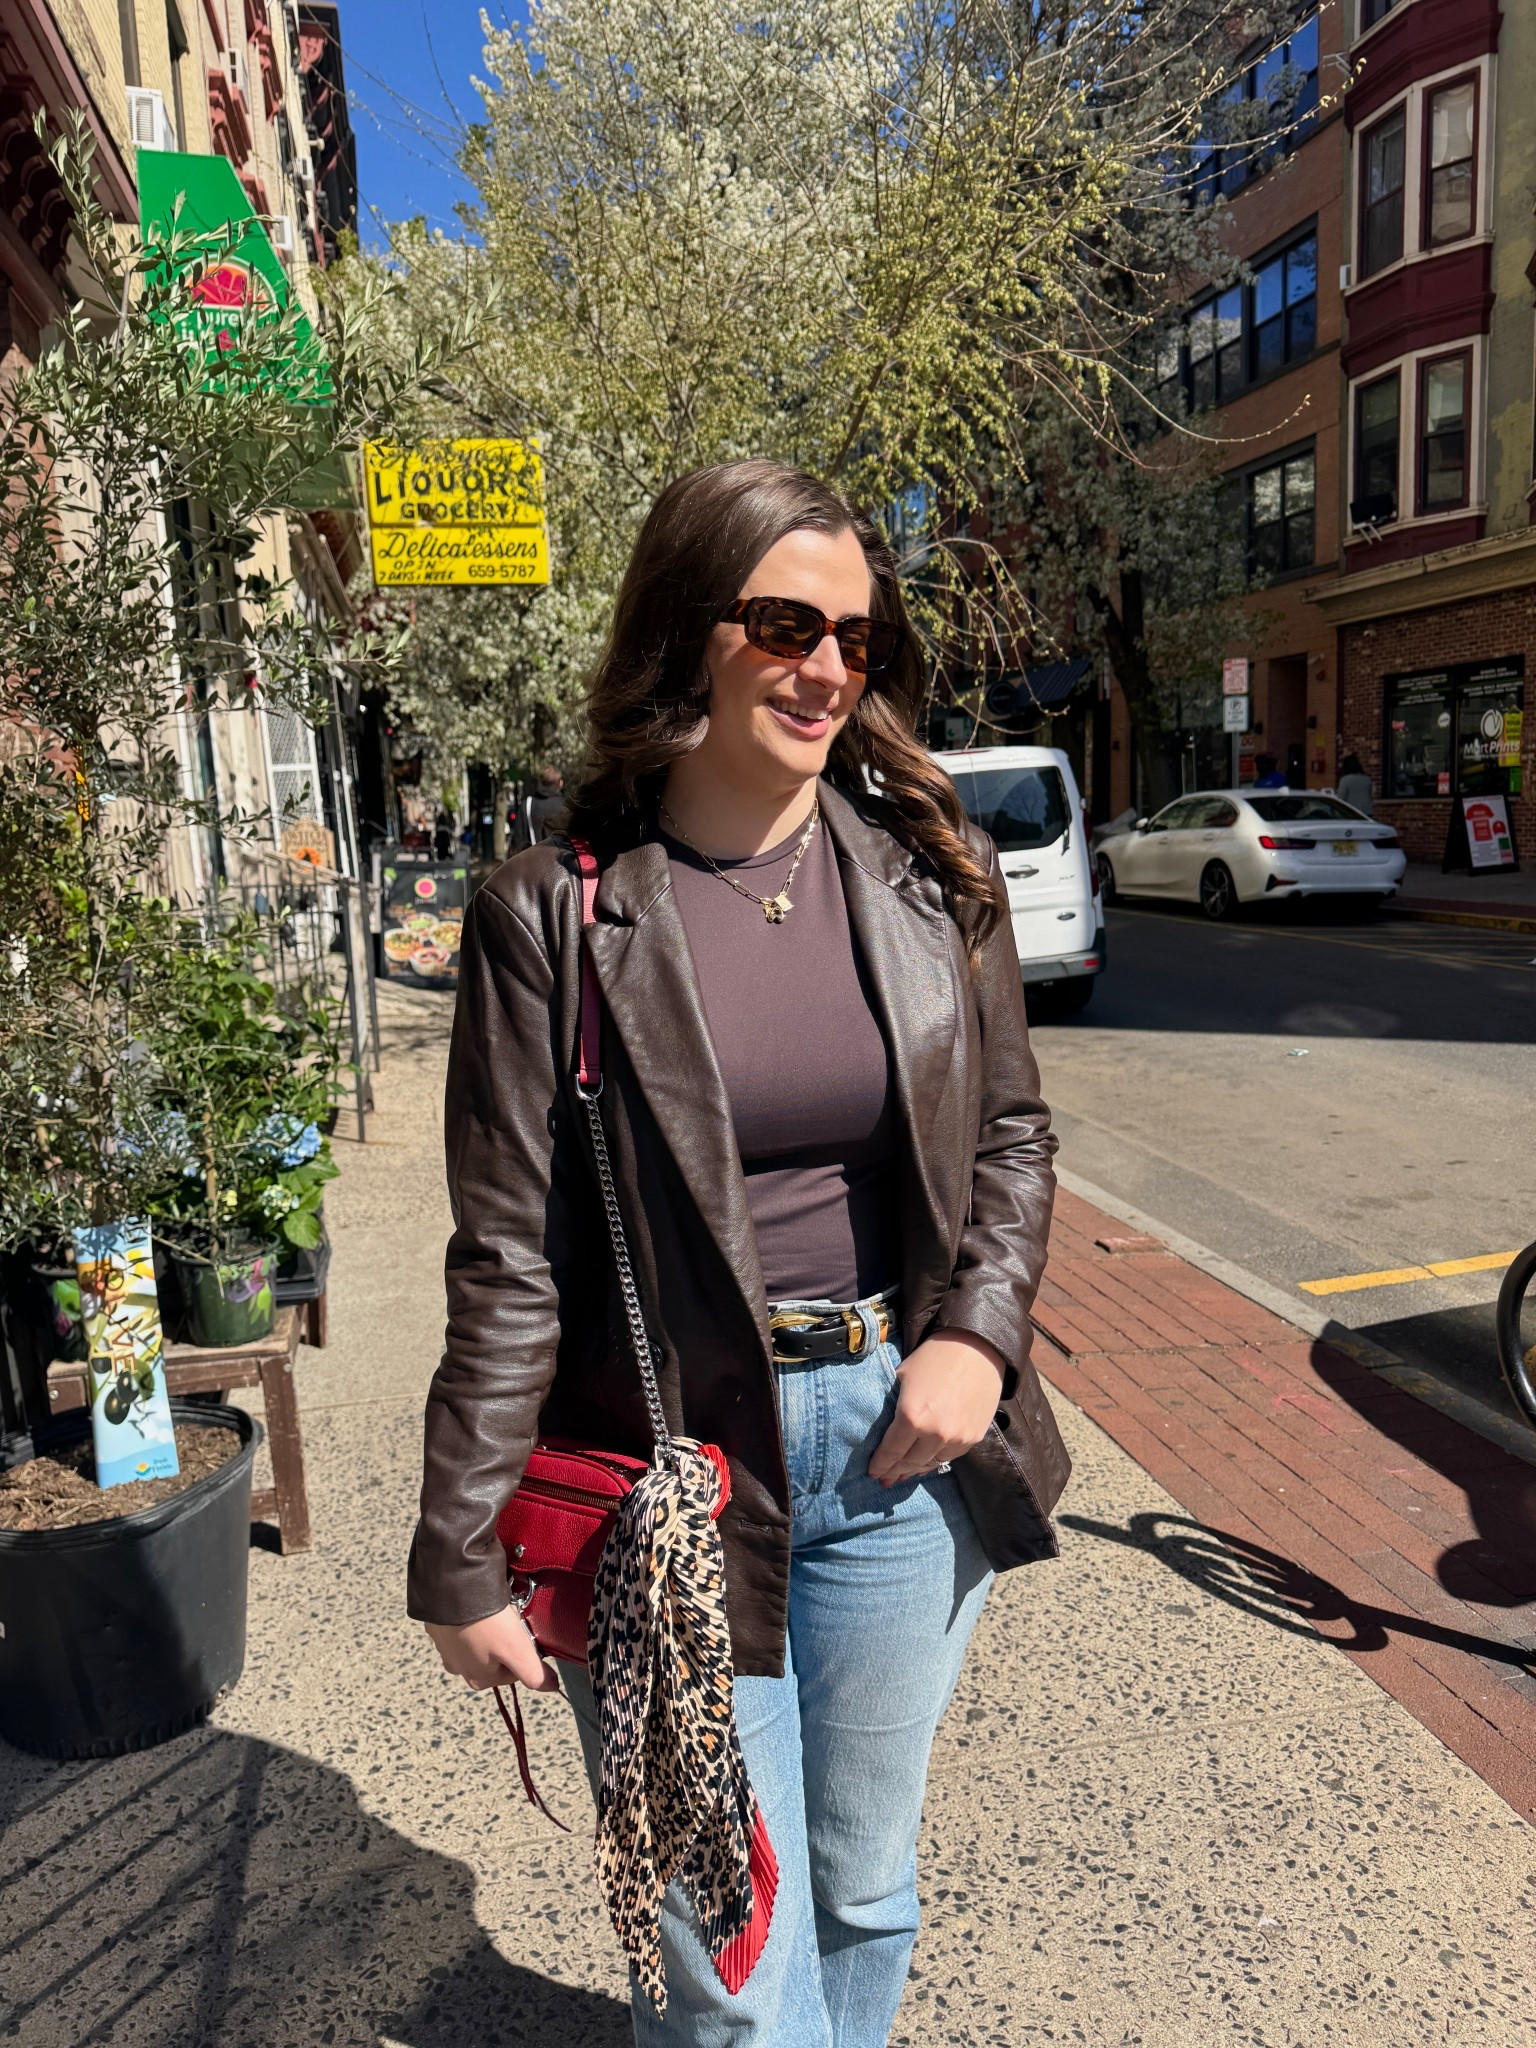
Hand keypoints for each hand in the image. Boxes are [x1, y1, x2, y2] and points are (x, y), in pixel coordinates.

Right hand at [425, 1608, 561, 1693]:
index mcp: (478, 1680)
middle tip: (509, 1618)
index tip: (523, 1631)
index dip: (523, 1650)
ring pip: (479, 1640)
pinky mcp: (437, 1628)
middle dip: (505, 1638)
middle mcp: (459, 1669)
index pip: (514, 1671)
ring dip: (488, 1627)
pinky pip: (461, 1624)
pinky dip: (471, 1616)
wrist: (450, 1590)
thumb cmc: (485, 1624)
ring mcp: (446, 1648)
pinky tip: (476, 1603)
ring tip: (494, 1608)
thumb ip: (534, 1673)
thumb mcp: (516, 1650)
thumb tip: (551, 1687)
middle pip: (496, 1656)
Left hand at [869, 1330, 1005, 1486]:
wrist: (977, 1348)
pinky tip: (927, 1462)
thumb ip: (896, 1408)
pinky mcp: (973, 1438)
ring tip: (904, 1475)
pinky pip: (950, 1457)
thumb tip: (888, 1428)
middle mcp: (934, 1433)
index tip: (872, 1472)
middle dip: (894, 1472)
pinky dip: (936, 1461)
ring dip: (915, 1470)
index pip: (890, 1451)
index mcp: (911, 1417)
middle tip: (885, 1480)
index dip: (880, 1464)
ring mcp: (956, 1438)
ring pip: (930, 1463)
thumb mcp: (903, 1377)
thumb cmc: (935, 1357)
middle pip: (909, 1462)